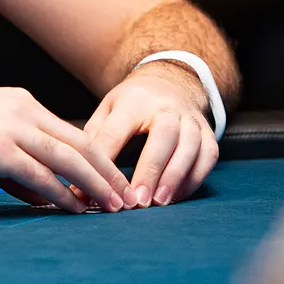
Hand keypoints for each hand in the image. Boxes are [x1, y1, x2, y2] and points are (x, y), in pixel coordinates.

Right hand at [0, 86, 134, 212]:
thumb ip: (12, 155)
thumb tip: (39, 190)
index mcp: (18, 100)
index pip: (70, 130)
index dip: (97, 157)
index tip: (112, 179)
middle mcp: (22, 108)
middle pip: (81, 141)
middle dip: (108, 172)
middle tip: (125, 196)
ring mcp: (11, 126)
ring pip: (70, 158)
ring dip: (96, 185)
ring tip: (113, 207)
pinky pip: (42, 175)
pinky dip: (63, 194)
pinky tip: (75, 209)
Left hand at [84, 62, 217, 207]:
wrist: (170, 81)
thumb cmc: (132, 104)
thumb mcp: (108, 110)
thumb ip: (94, 142)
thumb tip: (76, 183)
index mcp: (134, 100)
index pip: (117, 131)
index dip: (105, 160)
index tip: (95, 188)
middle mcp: (166, 106)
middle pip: (164, 135)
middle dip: (152, 169)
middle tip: (138, 200)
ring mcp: (190, 119)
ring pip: (190, 146)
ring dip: (175, 177)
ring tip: (158, 203)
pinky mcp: (207, 132)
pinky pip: (207, 156)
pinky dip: (194, 179)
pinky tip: (177, 197)